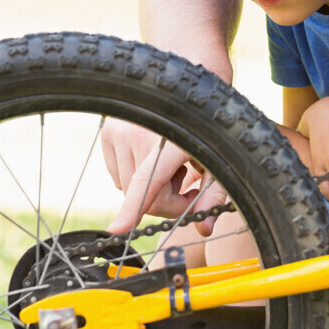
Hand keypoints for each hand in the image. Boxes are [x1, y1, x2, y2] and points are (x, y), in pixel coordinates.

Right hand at [100, 121, 226, 234]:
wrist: (190, 98)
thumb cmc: (209, 132)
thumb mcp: (219, 162)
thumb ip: (213, 196)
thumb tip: (204, 230)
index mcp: (172, 139)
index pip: (148, 179)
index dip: (133, 208)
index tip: (117, 229)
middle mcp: (141, 130)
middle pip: (142, 195)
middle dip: (167, 202)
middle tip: (188, 185)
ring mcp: (121, 129)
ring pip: (127, 188)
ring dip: (150, 190)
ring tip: (173, 166)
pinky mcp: (109, 131)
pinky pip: (117, 175)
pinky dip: (135, 177)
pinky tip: (154, 159)